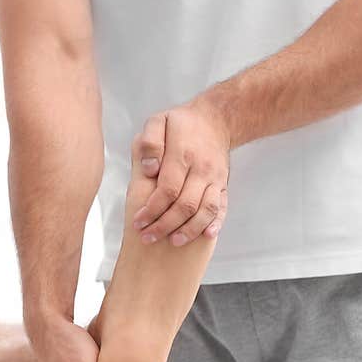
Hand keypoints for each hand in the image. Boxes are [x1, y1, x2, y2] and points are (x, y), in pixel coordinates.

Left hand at [131, 96, 230, 246]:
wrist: (216, 119)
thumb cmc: (180, 124)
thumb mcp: (158, 122)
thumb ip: (150, 143)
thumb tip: (150, 169)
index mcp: (183, 155)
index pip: (167, 190)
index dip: (152, 209)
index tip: (138, 222)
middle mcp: (202, 169)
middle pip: (185, 205)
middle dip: (165, 225)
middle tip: (148, 238)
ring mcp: (215, 178)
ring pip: (205, 210)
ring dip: (190, 229)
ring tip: (173, 242)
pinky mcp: (223, 184)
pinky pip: (223, 206)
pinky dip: (217, 222)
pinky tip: (207, 236)